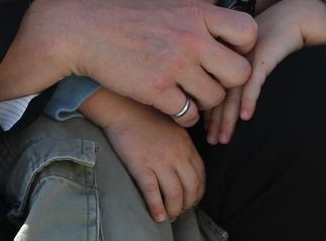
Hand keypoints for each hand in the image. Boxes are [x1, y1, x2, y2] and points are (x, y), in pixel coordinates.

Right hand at [0, 0, 255, 126]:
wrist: (77, 27)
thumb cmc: (120, 12)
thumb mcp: (165, 2)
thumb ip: (195, 17)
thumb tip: (222, 31)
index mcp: (196, 12)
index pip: (248, 31)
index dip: (243, 47)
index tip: (226, 52)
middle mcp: (192, 38)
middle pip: (240, 72)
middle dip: (229, 81)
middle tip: (211, 80)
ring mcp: (175, 65)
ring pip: (215, 98)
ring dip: (204, 101)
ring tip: (188, 94)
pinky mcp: (156, 91)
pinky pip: (189, 116)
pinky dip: (184, 116)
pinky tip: (172, 106)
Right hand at [82, 90, 204, 222]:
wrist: (124, 109)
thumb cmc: (147, 118)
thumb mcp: (174, 128)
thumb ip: (182, 147)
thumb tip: (185, 167)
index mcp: (186, 145)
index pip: (200, 176)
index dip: (197, 193)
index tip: (191, 201)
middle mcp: (177, 153)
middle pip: (191, 187)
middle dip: (188, 205)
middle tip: (180, 212)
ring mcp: (160, 160)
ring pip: (175, 193)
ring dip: (174, 210)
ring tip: (169, 216)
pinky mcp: (141, 165)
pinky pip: (152, 192)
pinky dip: (157, 208)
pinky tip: (158, 216)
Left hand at [204, 0, 325, 144]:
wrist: (296, 16)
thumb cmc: (275, 37)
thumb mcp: (253, 54)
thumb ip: (241, 72)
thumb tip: (235, 102)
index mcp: (225, 55)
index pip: (212, 86)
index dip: (208, 111)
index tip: (206, 131)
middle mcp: (232, 55)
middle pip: (219, 91)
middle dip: (215, 120)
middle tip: (212, 142)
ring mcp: (248, 54)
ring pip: (234, 91)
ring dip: (229, 118)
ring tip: (224, 138)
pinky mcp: (265, 53)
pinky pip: (255, 80)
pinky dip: (250, 99)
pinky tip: (247, 117)